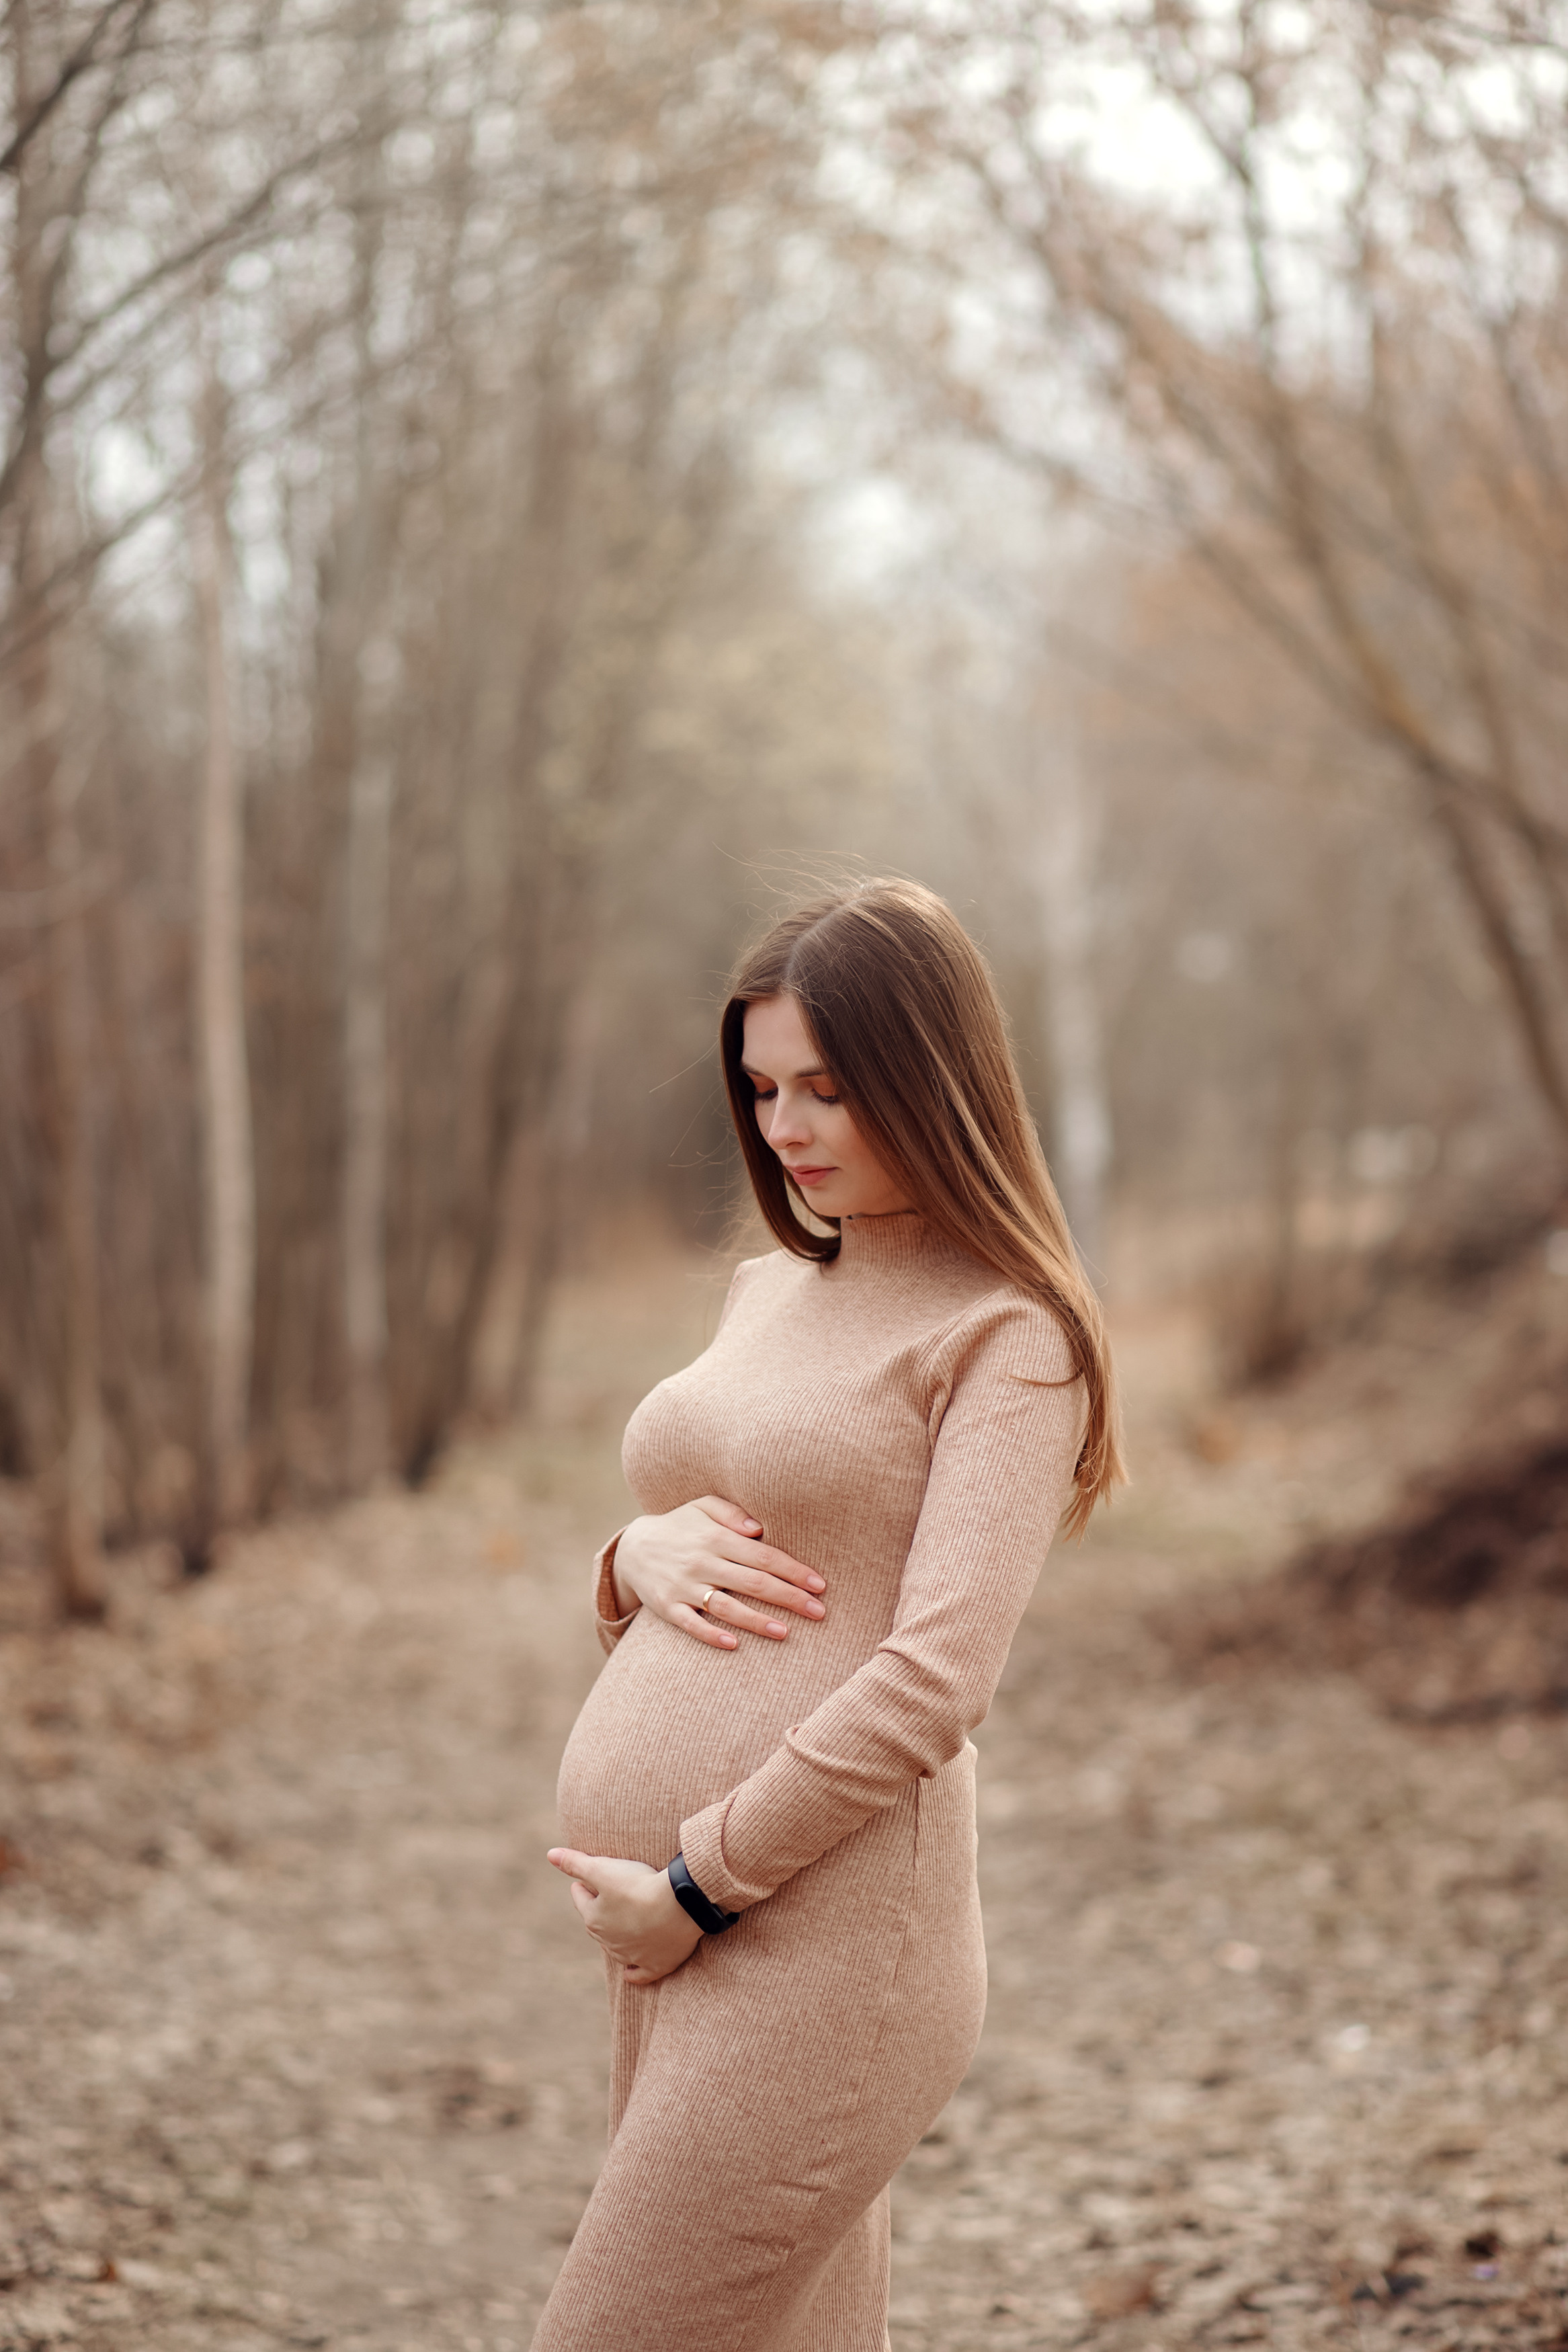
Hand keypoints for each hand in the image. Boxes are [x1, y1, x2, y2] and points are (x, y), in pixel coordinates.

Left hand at [547, 1848, 704, 1983]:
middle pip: (597, 1922)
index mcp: (594, 1919)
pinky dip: (634, 1973)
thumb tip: (550, 1855)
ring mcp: (632, 1956)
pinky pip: (640, 1974)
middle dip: (598, 1909)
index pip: (580, 1897)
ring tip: (620, 1923)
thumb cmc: (639, 1885)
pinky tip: (629, 1974)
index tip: (586, 1876)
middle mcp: (609, 1942)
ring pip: (616, 1948)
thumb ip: (576, 1864)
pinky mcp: (656, 1965)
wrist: (679, 1906)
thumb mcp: (603, 1869)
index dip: (583, 1883)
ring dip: (615, 1937)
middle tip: (607, 1895)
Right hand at [611, 1497, 826, 1650]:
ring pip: (725, 1607)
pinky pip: (690, 1624)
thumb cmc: (680, 1526)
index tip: (819, 1584)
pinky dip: (710, 1634)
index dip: (792, 1570)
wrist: (633, 1549)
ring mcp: (683, 1586)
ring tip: (786, 1632)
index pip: (762, 1555)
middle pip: (752, 1582)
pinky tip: (733, 1644)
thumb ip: (732, 1513)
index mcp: (715, 1537)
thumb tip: (761, 1528)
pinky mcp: (667, 1607)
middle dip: (788, 1598)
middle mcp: (701, 1561)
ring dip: (757, 1620)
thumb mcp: (702, 1506)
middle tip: (818, 1612)